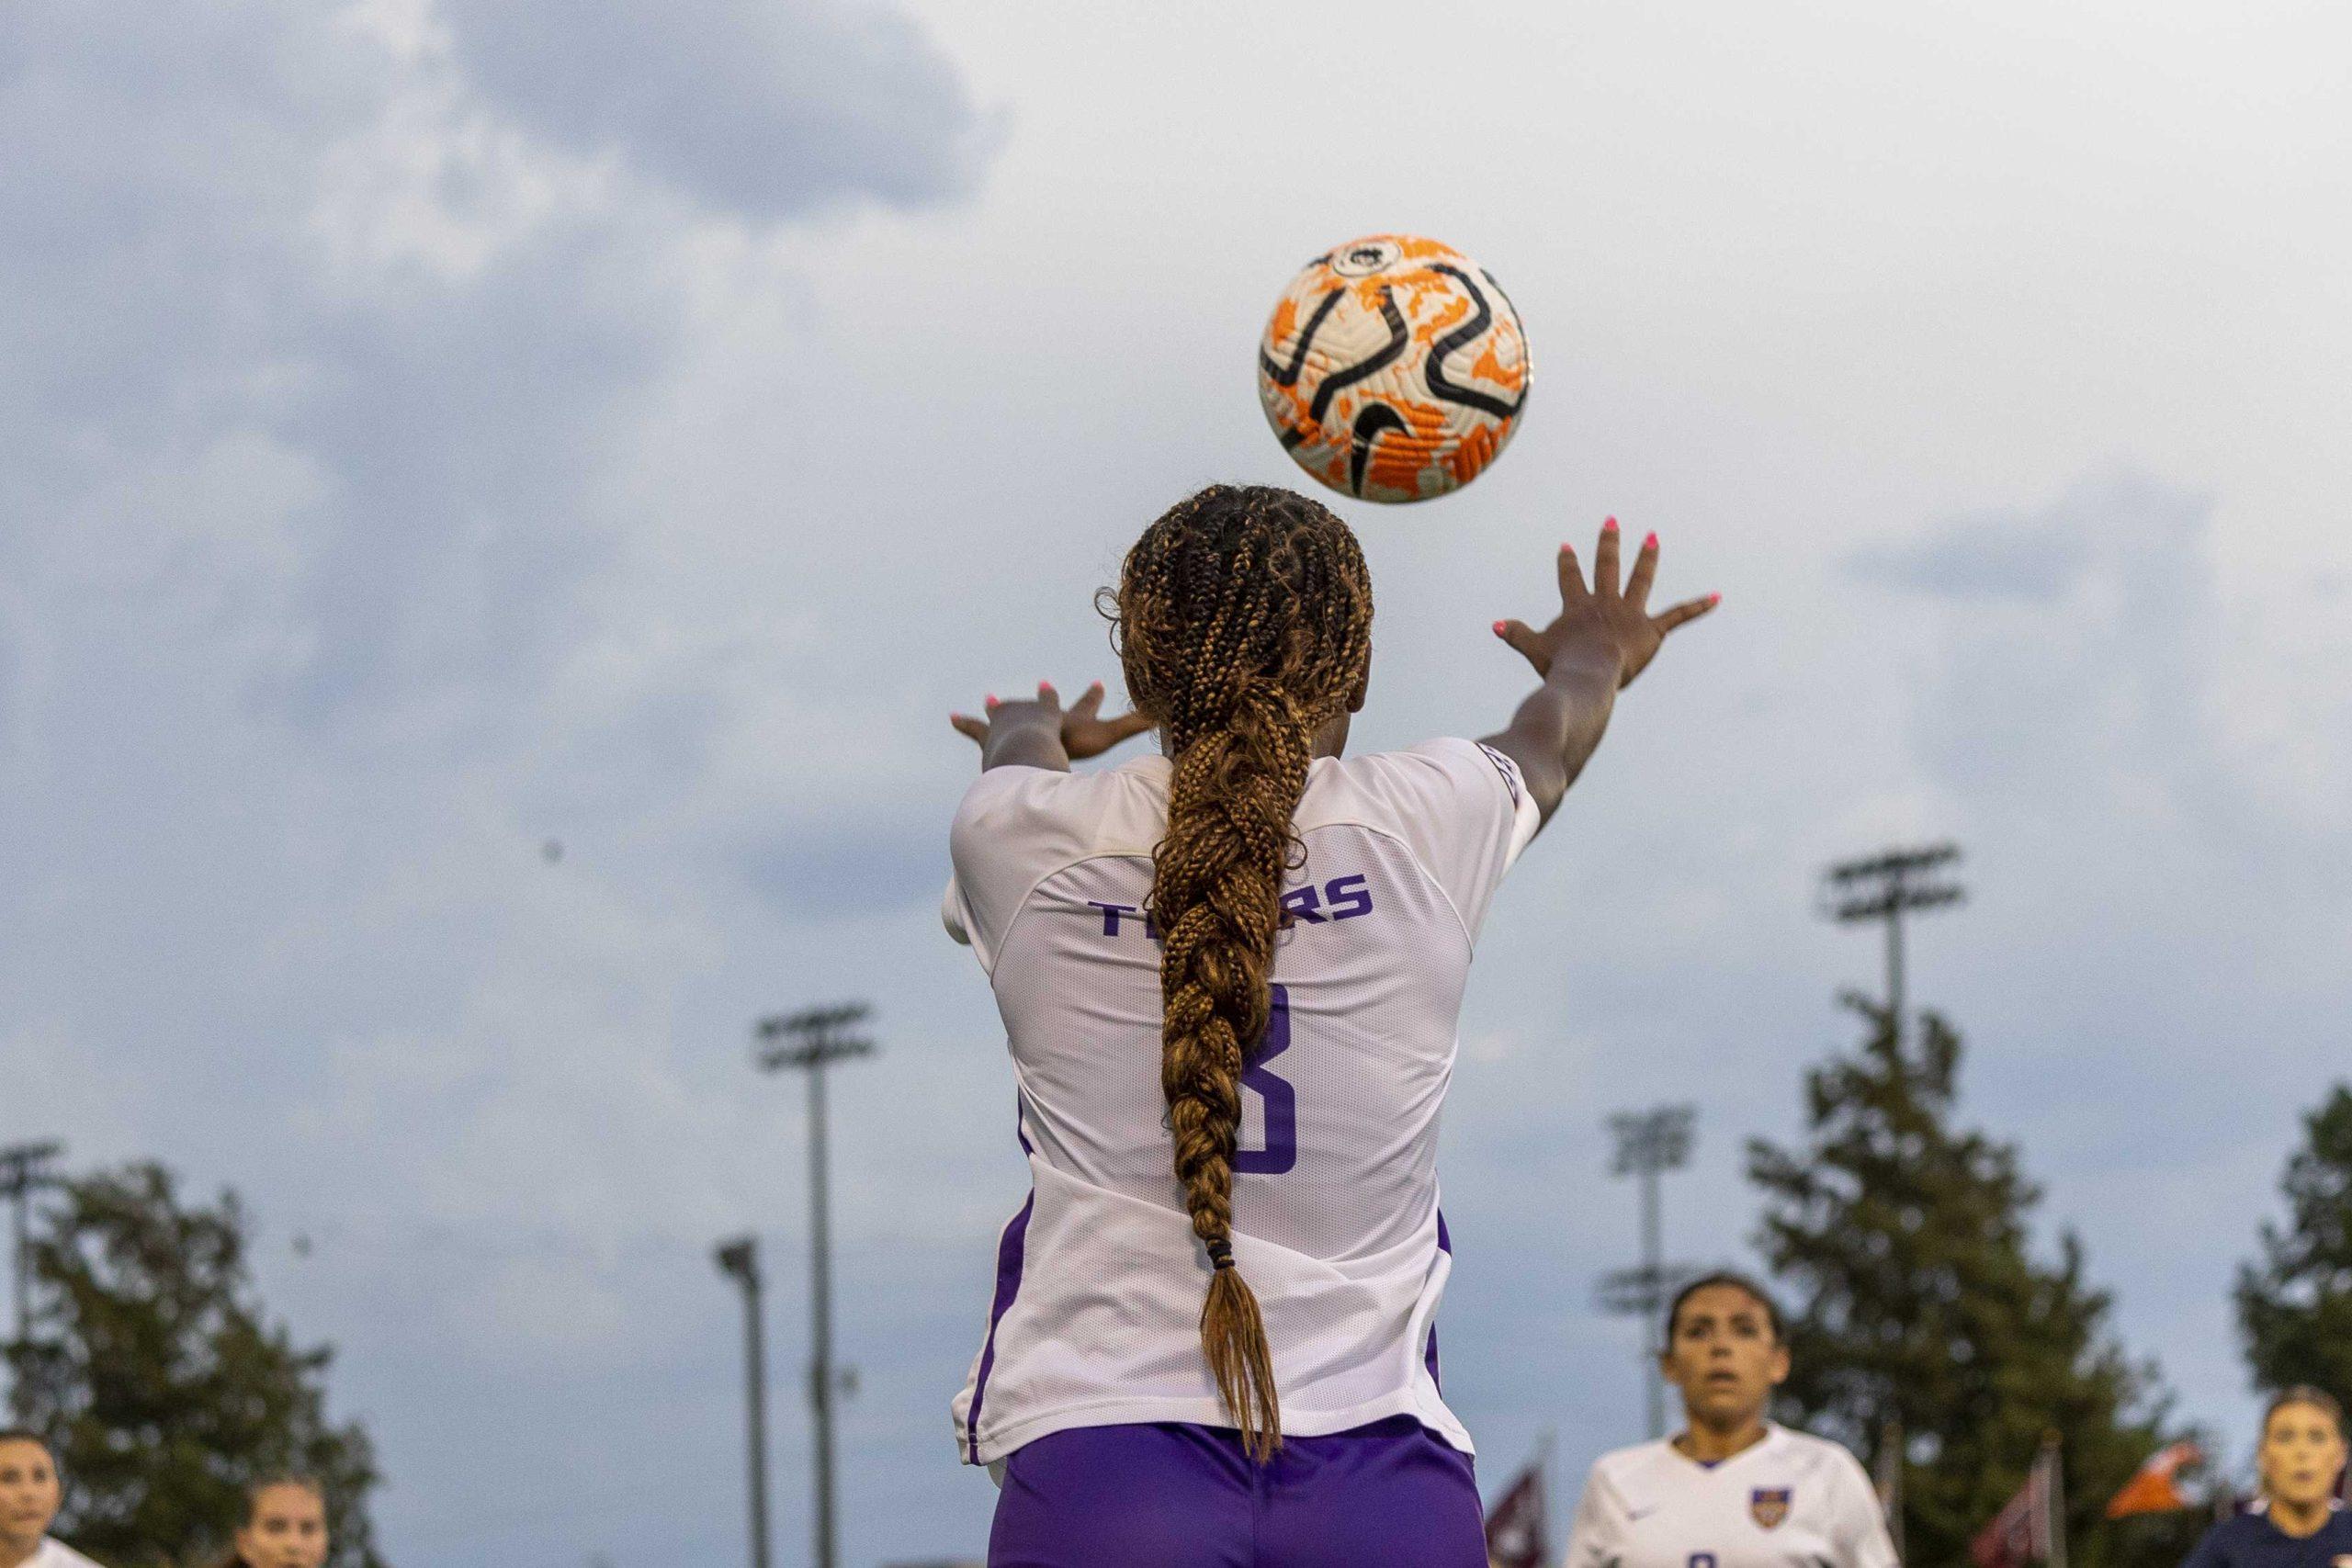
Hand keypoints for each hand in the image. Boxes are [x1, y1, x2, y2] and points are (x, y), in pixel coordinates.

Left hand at [950, 680, 1154, 760]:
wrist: (1026, 745)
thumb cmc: (1065, 744)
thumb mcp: (1106, 738)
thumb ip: (1134, 731)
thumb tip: (1168, 721)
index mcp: (1061, 715)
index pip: (1082, 705)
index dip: (1090, 697)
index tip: (1096, 683)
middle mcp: (1035, 712)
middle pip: (1042, 704)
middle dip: (1045, 698)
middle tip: (1045, 685)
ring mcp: (1011, 720)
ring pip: (1005, 713)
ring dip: (1000, 708)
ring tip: (991, 700)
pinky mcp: (989, 732)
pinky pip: (975, 727)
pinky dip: (965, 723)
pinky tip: (951, 717)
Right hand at [1493, 519, 1716, 689]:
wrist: (1588, 673)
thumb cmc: (1560, 664)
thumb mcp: (1534, 649)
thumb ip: (1517, 634)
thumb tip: (1495, 624)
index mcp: (1578, 606)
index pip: (1571, 578)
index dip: (1569, 562)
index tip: (1567, 547)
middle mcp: (1605, 602)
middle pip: (1607, 566)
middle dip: (1608, 543)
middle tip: (1610, 522)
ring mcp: (1630, 613)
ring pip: (1640, 579)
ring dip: (1647, 557)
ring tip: (1652, 537)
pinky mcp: (1651, 630)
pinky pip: (1678, 615)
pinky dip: (1698, 606)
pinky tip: (1717, 597)